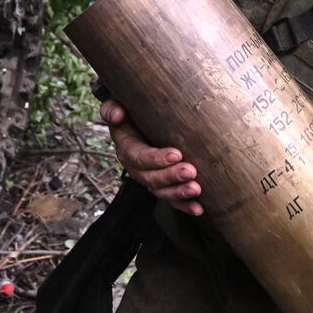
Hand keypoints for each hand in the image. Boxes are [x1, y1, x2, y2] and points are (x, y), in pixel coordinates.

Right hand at [99, 99, 203, 215]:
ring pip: (162, 191)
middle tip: (190, 171)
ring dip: (178, 193)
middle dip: (170, 177)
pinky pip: (172, 199)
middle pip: (151, 178)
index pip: (139, 156)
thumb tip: (117, 113)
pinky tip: (199, 208)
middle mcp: (137, 167)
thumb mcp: (121, 104)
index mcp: (127, 147)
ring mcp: (151, 178)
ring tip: (196, 189)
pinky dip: (184, 205)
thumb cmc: (137, 110)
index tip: (176, 154)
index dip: (155, 158)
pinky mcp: (164, 185)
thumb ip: (113, 107)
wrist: (144, 120)